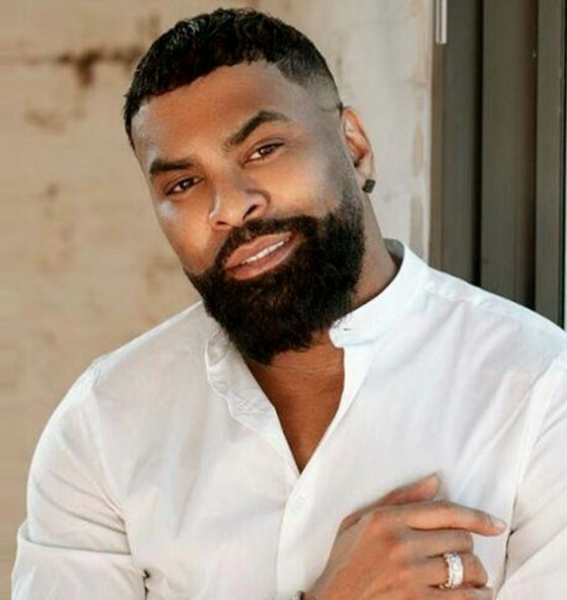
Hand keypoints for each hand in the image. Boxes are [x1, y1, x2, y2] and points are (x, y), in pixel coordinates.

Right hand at [305, 474, 505, 599]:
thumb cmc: (345, 561)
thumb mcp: (361, 520)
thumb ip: (400, 498)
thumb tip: (436, 480)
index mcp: (387, 519)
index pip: (445, 511)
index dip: (476, 517)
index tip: (495, 524)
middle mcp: (400, 544)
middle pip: (460, 539)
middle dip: (468, 548)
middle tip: (466, 557)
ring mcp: (409, 577)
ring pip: (465, 569)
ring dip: (477, 575)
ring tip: (475, 579)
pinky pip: (463, 599)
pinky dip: (477, 598)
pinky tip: (476, 596)